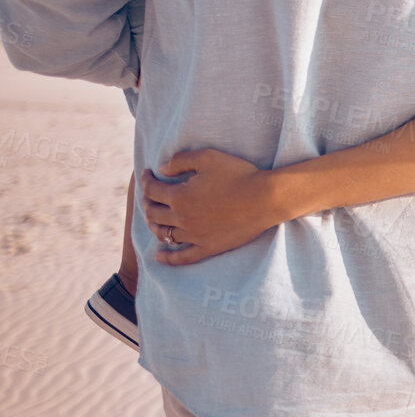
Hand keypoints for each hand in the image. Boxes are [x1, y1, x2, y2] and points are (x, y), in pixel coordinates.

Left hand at [140, 149, 283, 265]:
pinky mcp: (208, 247)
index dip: (146, 180)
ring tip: (153, 219)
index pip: (152, 190)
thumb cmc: (240, 174)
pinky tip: (159, 256)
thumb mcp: (209, 157)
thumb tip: (162, 168)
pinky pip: (183, 257)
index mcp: (179, 196)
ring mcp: (194, 236)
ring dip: (153, 226)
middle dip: (147, 202)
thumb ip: (181, 160)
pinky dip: (168, 258)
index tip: (148, 174)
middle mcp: (182, 218)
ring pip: (163, 234)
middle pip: (152, 213)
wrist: (266, 198)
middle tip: (150, 195)